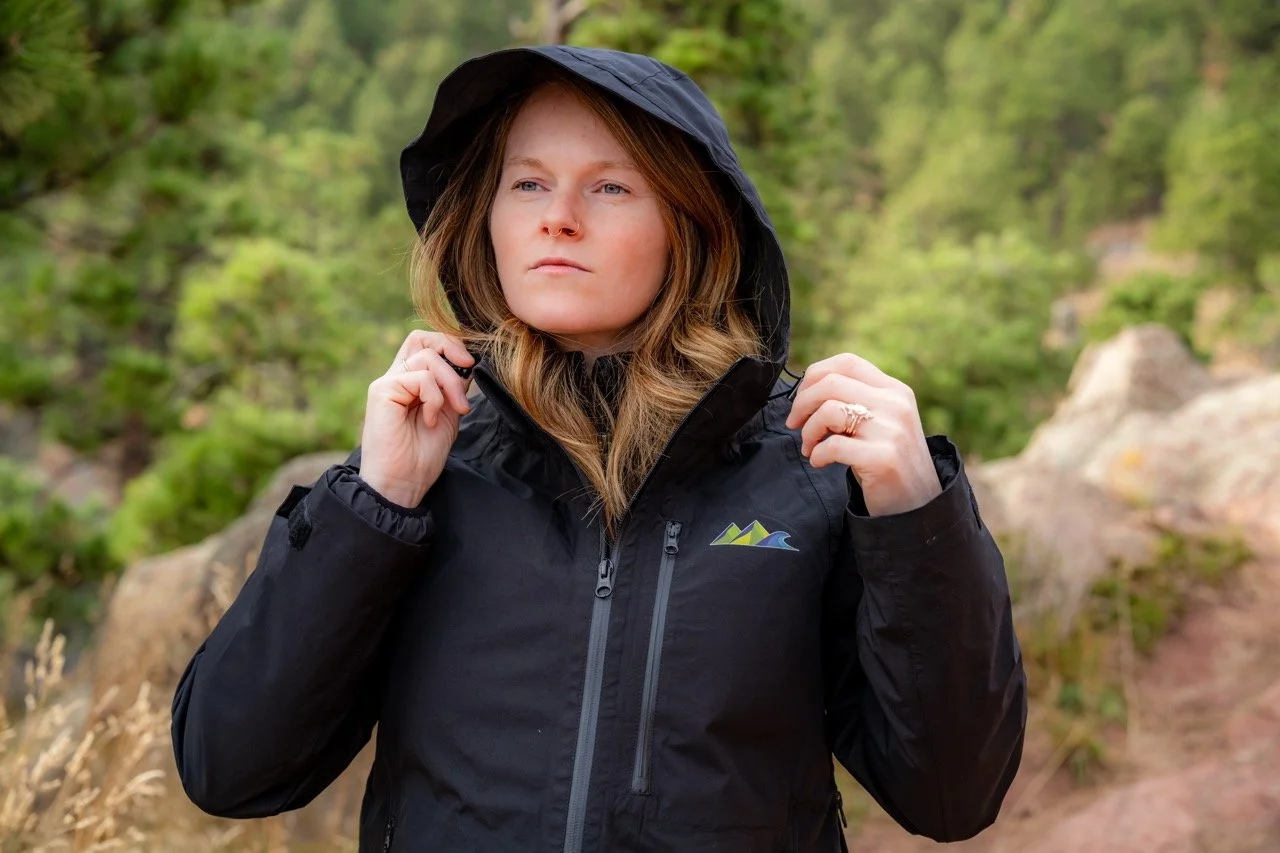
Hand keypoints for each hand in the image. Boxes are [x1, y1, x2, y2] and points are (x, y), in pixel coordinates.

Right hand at [359, 331, 474, 507]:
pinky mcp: (382, 391)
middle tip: (468, 370)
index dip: (451, 346)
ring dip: (450, 383)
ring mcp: (387, 383)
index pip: (426, 344)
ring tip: (454, 410)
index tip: (471, 367)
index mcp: (410, 382)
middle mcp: (396, 377)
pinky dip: (435, 398)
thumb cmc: (422, 456)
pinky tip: (430, 420)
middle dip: (452, 348)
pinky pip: (420, 377)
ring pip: (427, 357)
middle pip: (421, 337)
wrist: (402, 484)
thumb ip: (454, 390)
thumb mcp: (448, 415)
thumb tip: (469, 366)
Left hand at [784, 353, 941, 516]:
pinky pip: (833, 446)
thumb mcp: (882, 420)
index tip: (802, 399)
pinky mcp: (882, 458)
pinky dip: (817, 455)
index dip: (815, 376)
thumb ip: (857, 399)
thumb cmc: (887, 459)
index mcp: (895, 390)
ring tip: (810, 447)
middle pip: (831, 383)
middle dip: (802, 403)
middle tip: (794, 424)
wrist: (918, 503)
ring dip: (809, 431)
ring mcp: (891, 431)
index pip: (847, 362)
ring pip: (829, 412)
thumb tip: (808, 387)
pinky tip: (820, 462)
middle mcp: (895, 405)